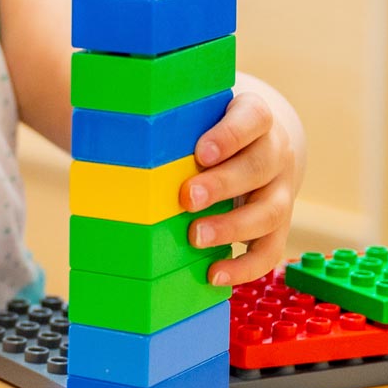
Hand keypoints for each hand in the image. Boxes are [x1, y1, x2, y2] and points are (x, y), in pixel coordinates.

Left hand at [184, 91, 303, 285]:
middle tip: (186, 198)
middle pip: (261, 166)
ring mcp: (281, 189)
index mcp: (255, 116)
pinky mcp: (279, 223)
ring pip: (271, 210)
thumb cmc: (211, 126)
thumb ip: (168, 122)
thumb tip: (105, 139)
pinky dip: (245, 266)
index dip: (230, 135)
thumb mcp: (197, 113)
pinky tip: (215, 274)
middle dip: (223, 184)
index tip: (201, 152)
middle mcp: (275, 151)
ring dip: (233, 227)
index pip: (253, 118)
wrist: (256, 142)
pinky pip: (271, 249)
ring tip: (195, 237)